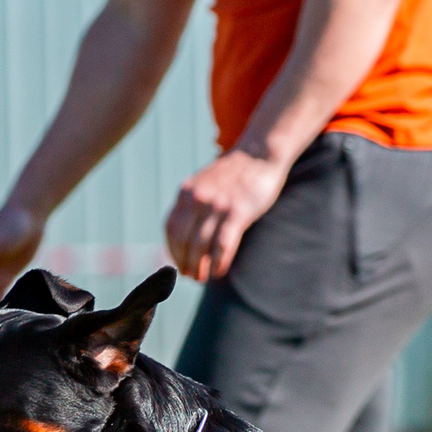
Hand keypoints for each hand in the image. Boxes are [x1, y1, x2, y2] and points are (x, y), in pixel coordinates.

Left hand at [165, 150, 287, 283]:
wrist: (260, 153)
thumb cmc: (236, 172)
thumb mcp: (205, 182)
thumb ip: (194, 203)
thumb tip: (187, 234)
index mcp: (187, 192)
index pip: (171, 227)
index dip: (172, 250)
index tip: (178, 263)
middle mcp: (198, 198)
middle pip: (182, 240)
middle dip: (183, 262)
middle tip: (190, 276)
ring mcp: (217, 205)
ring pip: (200, 246)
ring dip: (199, 266)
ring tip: (202, 278)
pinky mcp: (237, 212)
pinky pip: (222, 245)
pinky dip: (218, 262)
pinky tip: (219, 271)